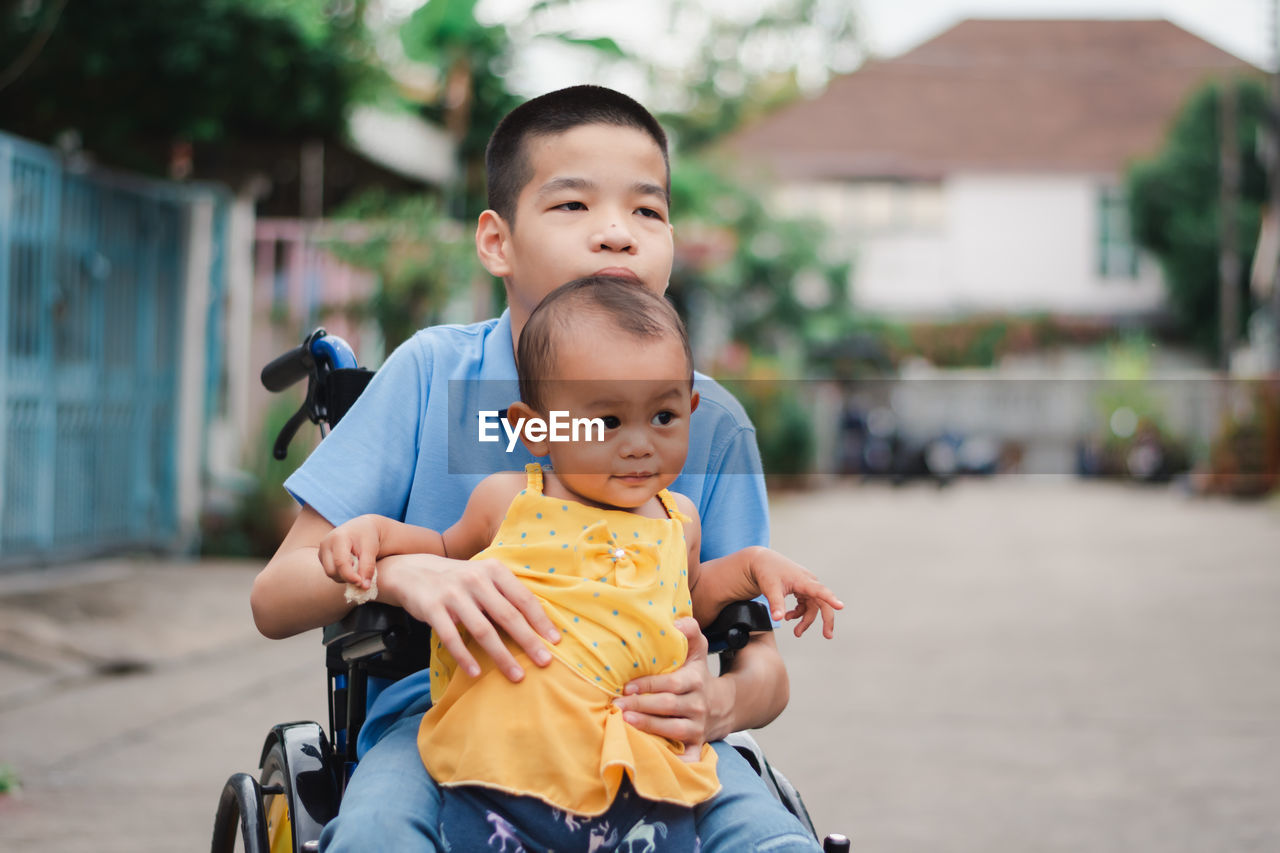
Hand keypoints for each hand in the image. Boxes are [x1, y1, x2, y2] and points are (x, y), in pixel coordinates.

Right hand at [318, 515, 381, 588]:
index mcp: (338, 537)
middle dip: (347, 578)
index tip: (361, 583)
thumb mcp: (371, 549)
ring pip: (330, 573)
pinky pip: (330, 571)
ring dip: (344, 577)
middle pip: (332, 571)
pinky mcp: (322, 557)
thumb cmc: (367, 537)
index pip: (340, 562)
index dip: (350, 576)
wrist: (361, 527)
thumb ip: (368, 567)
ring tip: (357, 569)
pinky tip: (351, 567)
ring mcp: (322, 550)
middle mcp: (326, 543)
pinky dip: (341, 574)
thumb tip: (364, 587)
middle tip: (361, 577)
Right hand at [379, 553, 559, 682]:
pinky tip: (476, 673)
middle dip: (528, 641)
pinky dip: (465, 657)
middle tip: (545, 662)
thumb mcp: (483, 576)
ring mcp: (453, 594)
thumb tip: (537, 623)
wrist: (411, 571)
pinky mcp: (433, 608)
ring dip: (502, 656)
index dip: (540, 621)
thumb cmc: (458, 579)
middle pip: (508, 615)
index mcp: (493, 570)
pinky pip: (452, 638)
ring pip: (483, 630)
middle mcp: (475, 579)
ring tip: (517, 675)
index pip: (523, 598)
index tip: (555, 641)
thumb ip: (505, 593)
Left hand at [612, 618, 724, 756]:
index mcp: (695, 681)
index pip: (670, 684)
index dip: (648, 685)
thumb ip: (690, 631)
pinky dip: (677, 761)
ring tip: (625, 723)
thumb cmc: (698, 675)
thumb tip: (678, 621)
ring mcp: (698, 727)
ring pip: (673, 730)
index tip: (627, 686)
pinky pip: (688, 756)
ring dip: (648, 727)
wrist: (724, 705)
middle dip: (641, 706)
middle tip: (617, 706)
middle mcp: (697, 705)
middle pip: (667, 707)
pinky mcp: (697, 745)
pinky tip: (655, 759)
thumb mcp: (698, 650)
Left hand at [750, 547, 842, 638]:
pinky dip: (799, 613)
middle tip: (827, 635)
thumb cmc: (767, 571)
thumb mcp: (770, 588)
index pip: (820, 590)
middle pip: (822, 603)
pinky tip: (788, 617)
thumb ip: (776, 604)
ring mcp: (806, 586)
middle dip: (826, 620)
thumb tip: (777, 619)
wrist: (762, 562)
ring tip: (796, 632)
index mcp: (803, 580)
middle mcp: (808, 583)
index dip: (831, 599)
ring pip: (812, 607)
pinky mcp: (802, 590)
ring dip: (805, 620)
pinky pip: (806, 605)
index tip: (840, 606)